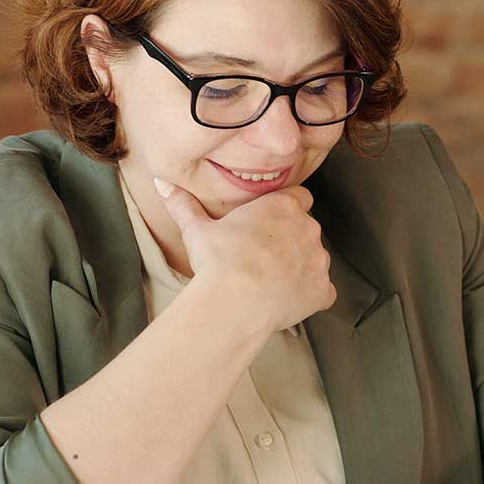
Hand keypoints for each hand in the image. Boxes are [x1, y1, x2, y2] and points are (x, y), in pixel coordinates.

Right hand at [153, 177, 335, 332]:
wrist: (235, 300)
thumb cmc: (218, 261)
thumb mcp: (196, 229)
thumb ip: (183, 205)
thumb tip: (160, 182)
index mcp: (284, 206)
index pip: (298, 199)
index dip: (284, 212)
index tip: (268, 226)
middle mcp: (308, 228)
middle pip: (306, 230)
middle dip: (291, 242)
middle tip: (263, 259)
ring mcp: (319, 260)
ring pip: (315, 260)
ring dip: (300, 268)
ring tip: (271, 283)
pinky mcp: (322, 290)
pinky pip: (322, 291)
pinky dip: (309, 296)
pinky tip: (286, 301)